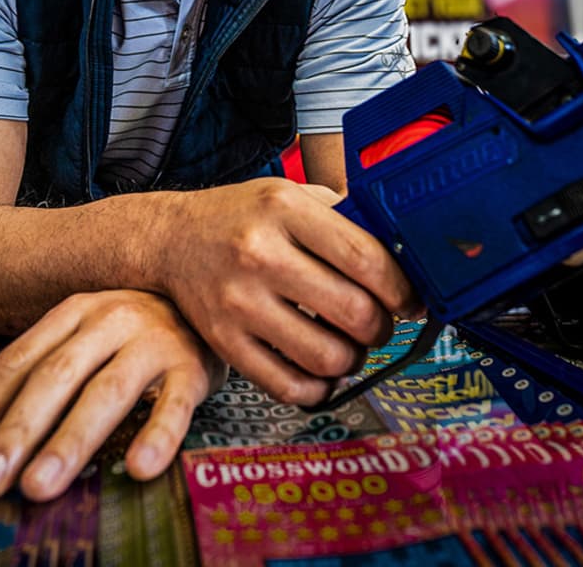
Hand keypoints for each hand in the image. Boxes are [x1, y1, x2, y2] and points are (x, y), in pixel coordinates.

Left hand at [0, 289, 225, 500]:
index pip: (18, 364)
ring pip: (106, 392)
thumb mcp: (77, 334)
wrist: (208, 287)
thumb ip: (25, 368)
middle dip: (16, 433)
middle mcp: (109, 320)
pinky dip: (158, 435)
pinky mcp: (192, 366)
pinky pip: (175, 404)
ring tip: (39, 487)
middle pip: (55, 378)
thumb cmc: (136, 325)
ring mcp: (152, 341)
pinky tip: (138, 468)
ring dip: (70, 441)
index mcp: (74, 313)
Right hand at [156, 178, 419, 408]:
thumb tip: (411, 249)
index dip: (402, 288)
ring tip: (349, 345)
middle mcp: (259, 253)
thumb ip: (346, 216)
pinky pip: (289, 386)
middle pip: (353, 312)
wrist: (171, 238)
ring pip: (328, 356)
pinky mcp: (224, 342)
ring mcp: (238, 302)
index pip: (365, 258)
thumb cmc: (244, 216)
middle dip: (381, 326)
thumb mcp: (291, 194)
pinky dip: (319, 387)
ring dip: (353, 359)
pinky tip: (320, 368)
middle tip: (378, 322)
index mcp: (283, 208)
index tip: (410, 300)